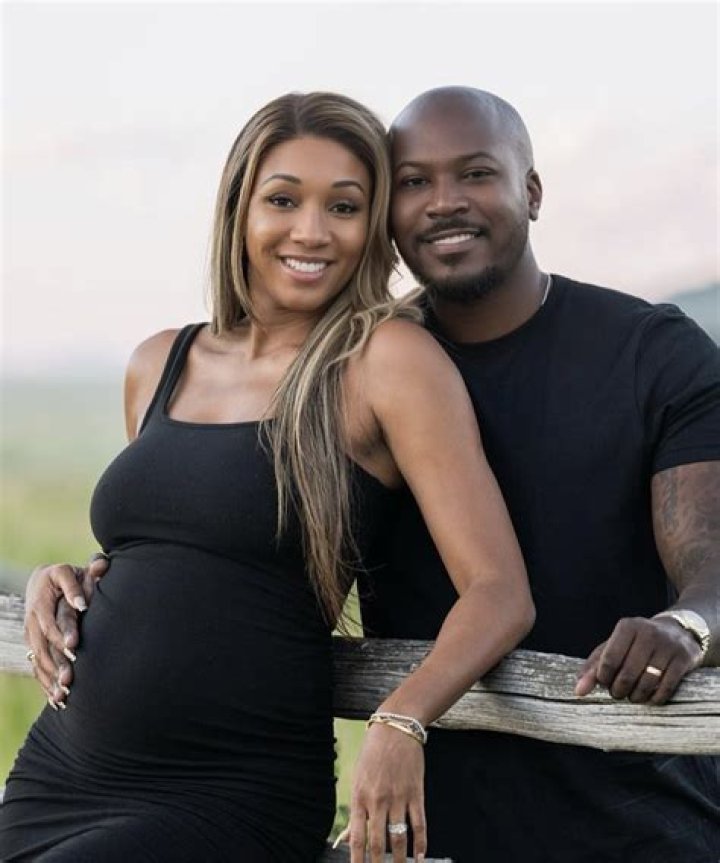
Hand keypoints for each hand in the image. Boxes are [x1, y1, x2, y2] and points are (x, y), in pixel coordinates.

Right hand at [24, 555, 108, 703]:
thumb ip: (94, 567)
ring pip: (39, 653)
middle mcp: (37, 609)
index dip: (68, 613)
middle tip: (75, 664)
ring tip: (67, 687)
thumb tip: (101, 565)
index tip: (80, 623)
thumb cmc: (74, 576)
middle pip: (46, 632)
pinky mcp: (32, 645)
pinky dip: (47, 683)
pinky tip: (58, 699)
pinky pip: (37, 666)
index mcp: (50, 585)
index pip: (58, 601)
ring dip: (52, 671)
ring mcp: (32, 628)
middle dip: (59, 650)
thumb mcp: (82, 569)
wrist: (45, 584)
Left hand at [346, 723, 426, 862]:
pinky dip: (420, 844)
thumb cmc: (372, 753)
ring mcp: (399, 798)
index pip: (357, 838)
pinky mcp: (416, 793)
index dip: (358, 861)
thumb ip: (355, 812)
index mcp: (360, 797)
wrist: (396, 727)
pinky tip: (419, 857)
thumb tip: (344, 840)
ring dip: (400, 860)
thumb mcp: (357, 779)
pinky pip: (419, 824)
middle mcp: (378, 801)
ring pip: (399, 838)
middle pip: (378, 843)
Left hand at [575, 615, 703, 704]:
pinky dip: (655, 698)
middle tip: (618, 694)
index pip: (609, 660)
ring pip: (647, 682)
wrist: (678, 632)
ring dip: (637, 696)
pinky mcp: (683, 659)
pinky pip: (666, 687)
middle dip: (619, 690)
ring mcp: (667, 646)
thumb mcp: (614, 647)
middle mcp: (648, 633)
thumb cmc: (637, 643)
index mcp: (627, 626)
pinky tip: (650, 698)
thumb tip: (578, 691)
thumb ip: (594, 667)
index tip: (605, 683)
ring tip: (633, 697)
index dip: (603, 678)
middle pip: (627, 673)